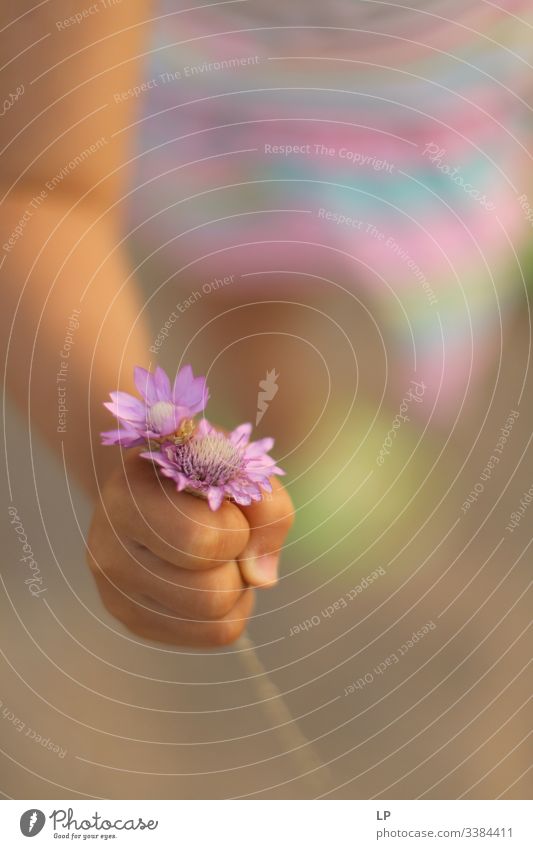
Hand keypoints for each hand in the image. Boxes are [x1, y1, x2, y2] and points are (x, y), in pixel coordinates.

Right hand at [87, 449, 293, 646]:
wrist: (155, 479)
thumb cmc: (201, 466)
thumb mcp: (239, 464)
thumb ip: (266, 508)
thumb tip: (262, 579)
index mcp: (127, 497)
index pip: (203, 542)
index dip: (236, 528)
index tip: (224, 506)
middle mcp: (108, 550)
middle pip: (212, 595)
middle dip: (237, 565)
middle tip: (225, 535)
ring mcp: (115, 593)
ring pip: (215, 622)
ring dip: (237, 588)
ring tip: (218, 554)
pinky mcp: (133, 620)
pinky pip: (211, 635)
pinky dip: (229, 608)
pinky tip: (211, 575)